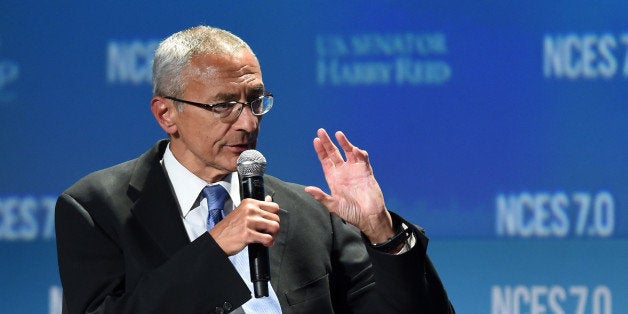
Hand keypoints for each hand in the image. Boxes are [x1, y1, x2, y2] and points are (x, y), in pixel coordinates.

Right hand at [208, 195, 279, 255]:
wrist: (216, 240)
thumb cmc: (229, 228)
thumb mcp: (243, 211)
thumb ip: (257, 206)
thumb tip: (269, 199)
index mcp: (249, 203)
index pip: (274, 206)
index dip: (274, 216)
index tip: (270, 222)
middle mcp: (250, 210)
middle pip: (276, 217)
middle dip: (274, 228)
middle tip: (268, 233)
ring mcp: (249, 221)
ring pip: (275, 227)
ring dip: (273, 235)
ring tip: (267, 238)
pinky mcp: (248, 234)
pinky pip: (268, 238)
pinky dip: (269, 243)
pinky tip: (263, 243)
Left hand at [305, 128, 394, 243]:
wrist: (369, 217)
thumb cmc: (351, 213)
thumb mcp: (334, 205)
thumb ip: (321, 196)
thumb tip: (307, 189)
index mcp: (333, 178)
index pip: (325, 161)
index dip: (321, 151)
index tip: (316, 140)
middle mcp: (343, 172)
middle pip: (334, 153)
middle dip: (328, 142)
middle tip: (321, 131)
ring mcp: (355, 170)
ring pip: (348, 152)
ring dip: (344, 143)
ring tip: (338, 134)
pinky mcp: (366, 172)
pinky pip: (362, 160)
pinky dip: (360, 154)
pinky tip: (356, 150)